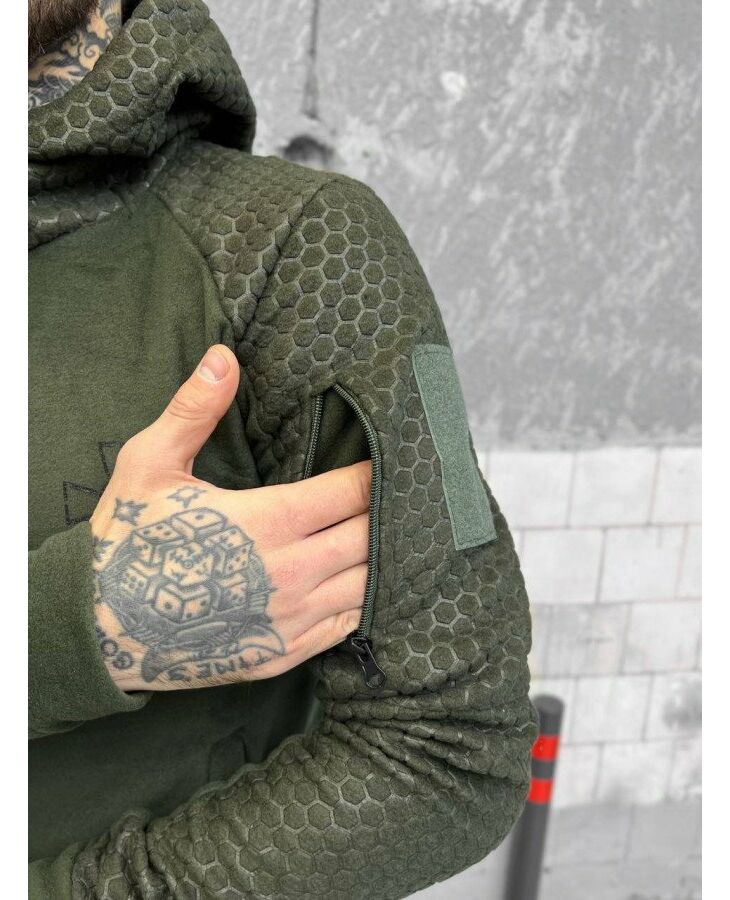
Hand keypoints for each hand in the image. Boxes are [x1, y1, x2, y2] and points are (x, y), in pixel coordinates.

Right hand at [90, 345, 369, 691]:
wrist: (96, 631)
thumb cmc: (124, 540)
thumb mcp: (151, 465)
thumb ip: (194, 410)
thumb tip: (224, 355)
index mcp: (268, 521)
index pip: (353, 492)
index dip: (380, 473)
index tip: (397, 459)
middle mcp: (290, 574)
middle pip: (372, 537)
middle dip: (392, 513)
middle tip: (408, 494)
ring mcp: (289, 621)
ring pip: (369, 585)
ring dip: (386, 556)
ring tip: (398, 533)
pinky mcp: (283, 655)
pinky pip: (347, 627)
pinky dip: (367, 601)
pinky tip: (371, 581)